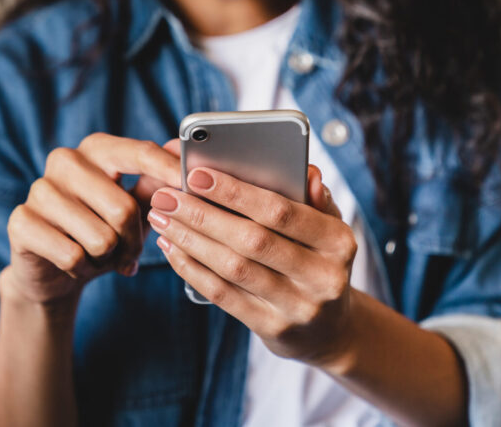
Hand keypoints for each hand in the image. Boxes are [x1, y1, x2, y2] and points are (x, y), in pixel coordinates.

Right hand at [4, 134, 180, 306]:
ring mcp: (39, 189)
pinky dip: (83, 269)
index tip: (192, 184)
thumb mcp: (135, 206)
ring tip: (100, 255)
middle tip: (129, 252)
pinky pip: (72, 256)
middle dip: (134, 241)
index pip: (140, 153)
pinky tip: (76, 264)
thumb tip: (182, 152)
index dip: (169, 170)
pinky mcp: (21, 221)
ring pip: (100, 237)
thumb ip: (157, 181)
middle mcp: (66, 160)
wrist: (54, 269)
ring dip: (108, 258)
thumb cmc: (103, 229)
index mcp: (97, 149)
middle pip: (123, 208)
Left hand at [147, 164, 357, 367]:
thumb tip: (306, 172)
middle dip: (202, 215)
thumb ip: (315, 198)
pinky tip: (172, 248)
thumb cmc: (319, 261)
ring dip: (190, 240)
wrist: (330, 329)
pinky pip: (224, 295)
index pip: (282, 212)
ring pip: (233, 268)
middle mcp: (323, 277)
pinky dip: (192, 269)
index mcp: (339, 242)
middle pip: (252, 240)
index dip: (236, 192)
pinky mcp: (273, 329)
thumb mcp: (329, 228)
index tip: (197, 175)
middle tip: (166, 196)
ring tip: (162, 218)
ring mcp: (298, 307)